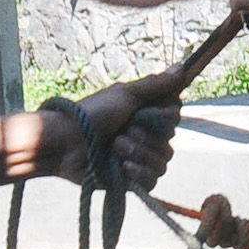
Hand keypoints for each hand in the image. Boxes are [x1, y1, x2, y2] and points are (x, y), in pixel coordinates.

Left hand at [39, 80, 181, 191]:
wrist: (65, 143)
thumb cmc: (90, 115)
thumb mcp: (125, 94)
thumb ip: (156, 85)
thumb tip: (183, 67)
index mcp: (145, 115)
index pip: (175, 117)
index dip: (164, 117)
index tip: (146, 112)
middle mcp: (146, 137)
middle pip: (170, 140)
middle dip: (145, 136)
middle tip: (122, 130)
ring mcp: (139, 160)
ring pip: (163, 161)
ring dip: (137, 152)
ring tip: (114, 147)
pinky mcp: (132, 181)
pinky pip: (153, 180)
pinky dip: (139, 172)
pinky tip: (122, 167)